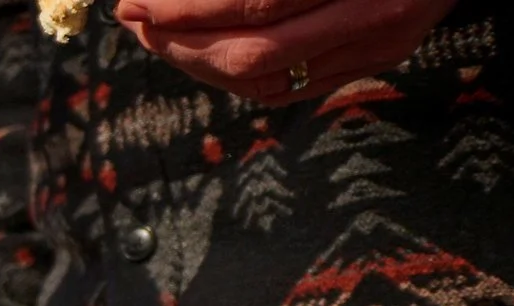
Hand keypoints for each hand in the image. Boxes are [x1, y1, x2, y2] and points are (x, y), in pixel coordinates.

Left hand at [112, 0, 460, 103]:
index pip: (254, 0)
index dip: (186, 5)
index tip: (137, 0)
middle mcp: (374, 13)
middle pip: (253, 50)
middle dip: (180, 39)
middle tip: (133, 19)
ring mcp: (379, 45)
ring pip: (265, 79)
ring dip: (197, 61)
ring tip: (155, 34)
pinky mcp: (380, 63)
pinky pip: (289, 88)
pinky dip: (235, 77)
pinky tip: (200, 56)